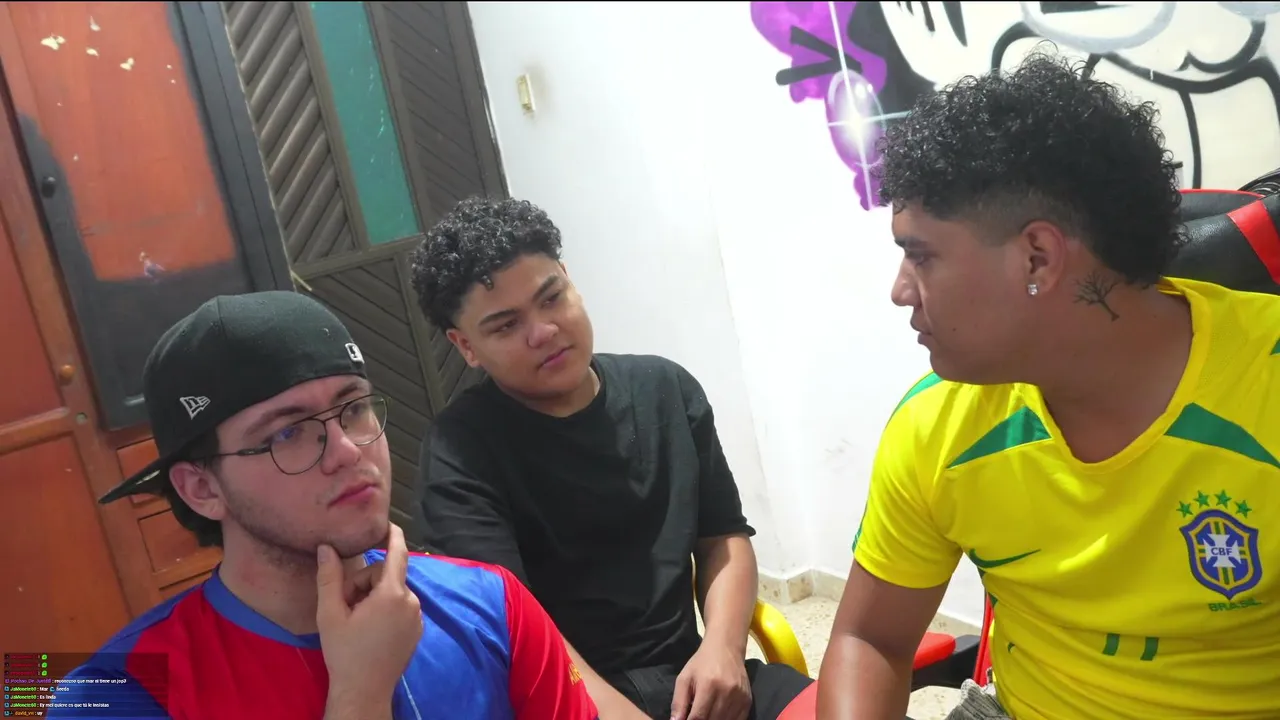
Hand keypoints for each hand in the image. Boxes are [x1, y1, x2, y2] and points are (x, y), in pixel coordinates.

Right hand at [315, 523, 423, 703]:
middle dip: (363, 583)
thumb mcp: (330, 614)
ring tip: (355, 620)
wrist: (363, 692)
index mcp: (392, 594)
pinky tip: (368, 630)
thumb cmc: (345, 652)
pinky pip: (400, 607)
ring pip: (392, 592)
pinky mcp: (417, 630)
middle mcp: (411, 602)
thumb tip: (326, 547)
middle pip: (386, 575)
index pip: (397, 553)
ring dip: (372, 597)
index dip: (393, 535)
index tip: (388, 523)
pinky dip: (384, 610)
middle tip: (344, 605)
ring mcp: (417, 617)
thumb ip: (329, 577)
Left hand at [671, 643, 751, 719]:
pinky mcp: (748, 701)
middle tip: (696, 716)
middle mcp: (727, 692)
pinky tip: (718, 716)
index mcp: (708, 685)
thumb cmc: (701, 664)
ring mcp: (739, 697)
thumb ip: (679, 702)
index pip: (698, 716)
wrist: (726, 648)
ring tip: (707, 715)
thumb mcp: (684, 678)